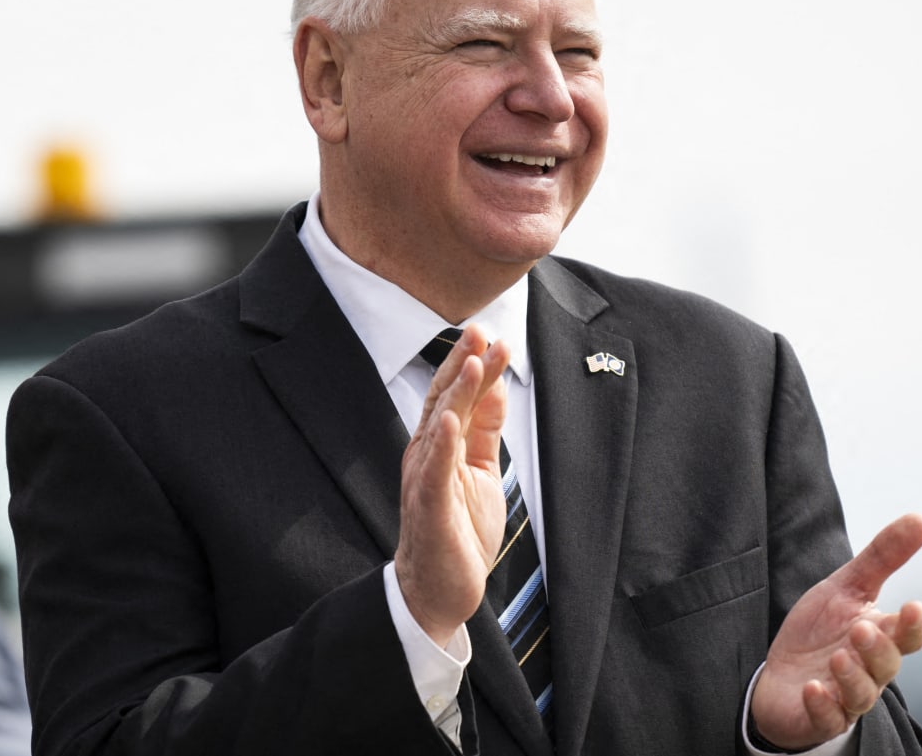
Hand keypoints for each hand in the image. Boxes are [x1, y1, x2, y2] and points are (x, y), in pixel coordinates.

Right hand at [394, 324, 510, 645]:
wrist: (441, 589)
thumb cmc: (458, 531)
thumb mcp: (481, 471)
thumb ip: (486, 431)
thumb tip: (497, 388)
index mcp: (438, 445)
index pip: (452, 394)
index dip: (469, 362)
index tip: (488, 334)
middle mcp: (426, 455)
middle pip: (444, 400)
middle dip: (464, 365)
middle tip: (482, 332)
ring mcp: (425, 479)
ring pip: (439, 427)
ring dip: (457, 393)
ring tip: (474, 362)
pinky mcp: (429, 506)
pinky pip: (434, 471)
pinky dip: (441, 443)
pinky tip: (450, 418)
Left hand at [750, 513, 921, 750]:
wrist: (782, 675)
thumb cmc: (821, 631)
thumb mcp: (847, 587)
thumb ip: (883, 556)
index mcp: (880, 636)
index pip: (909, 636)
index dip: (914, 625)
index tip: (912, 605)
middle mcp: (869, 669)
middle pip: (887, 664)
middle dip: (878, 649)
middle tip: (861, 629)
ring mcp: (846, 696)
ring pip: (862, 694)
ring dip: (852, 676)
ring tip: (837, 656)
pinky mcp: (820, 717)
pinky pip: (828, 718)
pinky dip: (823, 705)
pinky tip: (812, 688)